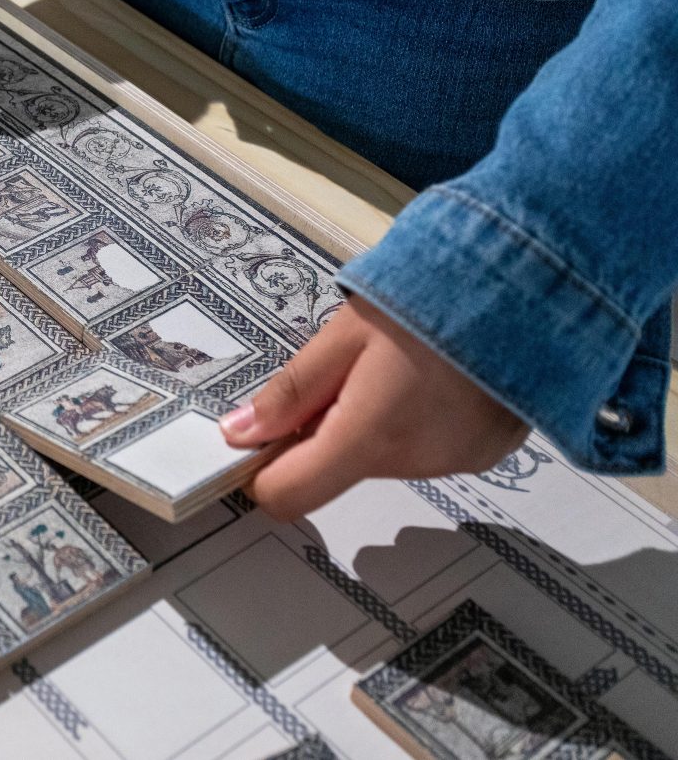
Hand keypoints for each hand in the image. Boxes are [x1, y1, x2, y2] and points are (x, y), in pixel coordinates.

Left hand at [221, 296, 528, 520]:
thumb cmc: (435, 295)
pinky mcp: (487, 452)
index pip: (289, 496)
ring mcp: (457, 461)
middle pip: (337, 468)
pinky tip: (437, 375)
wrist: (536, 279)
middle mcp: (415, 462)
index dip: (264, 471)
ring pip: (381, 455)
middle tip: (348, 366)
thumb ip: (290, 391)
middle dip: (327, 425)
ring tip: (401, 361)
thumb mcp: (344, 334)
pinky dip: (417, 420)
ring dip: (373, 419)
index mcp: (370, 436)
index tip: (263, 435)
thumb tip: (238, 434)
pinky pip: (427, 448)